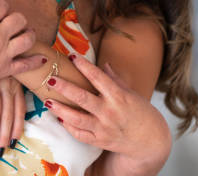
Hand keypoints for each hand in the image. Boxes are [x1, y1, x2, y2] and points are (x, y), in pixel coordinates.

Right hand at [0, 0, 43, 90]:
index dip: (2, 5)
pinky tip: (41, 56)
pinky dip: (35, 61)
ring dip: (30, 34)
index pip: (2, 5)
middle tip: (13, 21)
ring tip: (27, 33)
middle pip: (19, 19)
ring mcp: (3, 53)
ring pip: (28, 39)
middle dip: (17, 18)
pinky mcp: (4, 70)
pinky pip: (26, 65)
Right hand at [0, 78, 24, 156]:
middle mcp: (6, 84)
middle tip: (0, 150)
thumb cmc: (3, 56)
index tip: (13, 141)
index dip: (17, 126)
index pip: (18, 109)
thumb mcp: (12, 71)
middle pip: (7, 112)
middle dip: (3, 133)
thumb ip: (13, 89)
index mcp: (15, 84)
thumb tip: (14, 109)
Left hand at [42, 54, 157, 156]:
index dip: (84, 66)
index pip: (98, 77)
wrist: (149, 140)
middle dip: (65, 88)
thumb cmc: (141, 112)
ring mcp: (103, 128)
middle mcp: (110, 112)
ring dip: (60, 109)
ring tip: (47, 101)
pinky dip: (69, 126)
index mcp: (118, 96)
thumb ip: (115, 79)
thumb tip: (104, 64)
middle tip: (50, 79)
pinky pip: (80, 134)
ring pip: (77, 118)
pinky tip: (60, 118)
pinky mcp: (99, 141)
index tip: (72, 56)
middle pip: (82, 98)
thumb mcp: (130, 93)